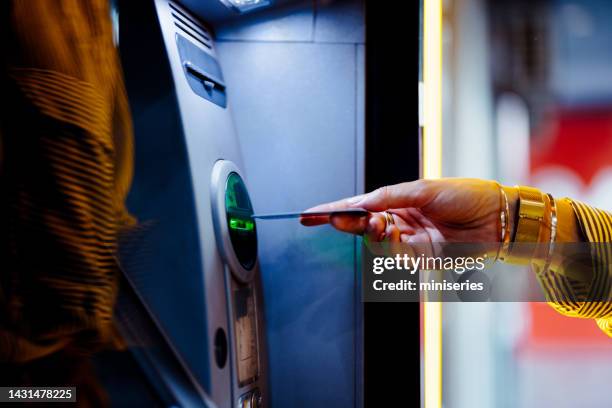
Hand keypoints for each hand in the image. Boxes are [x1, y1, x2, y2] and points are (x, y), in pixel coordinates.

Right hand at [301, 178, 511, 243]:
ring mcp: (410, 241)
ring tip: (379, 224)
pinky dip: (391, 247)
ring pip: (378, 244)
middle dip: (348, 223)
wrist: (500, 217)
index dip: (334, 210)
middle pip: (363, 226)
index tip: (309, 214)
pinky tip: (395, 234)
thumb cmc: (466, 194)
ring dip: (373, 235)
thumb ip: (389, 197)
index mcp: (398, 200)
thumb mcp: (424, 188)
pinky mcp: (422, 259)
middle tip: (337, 219)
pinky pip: (397, 257)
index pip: (360, 206)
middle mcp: (401, 221)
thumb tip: (359, 203)